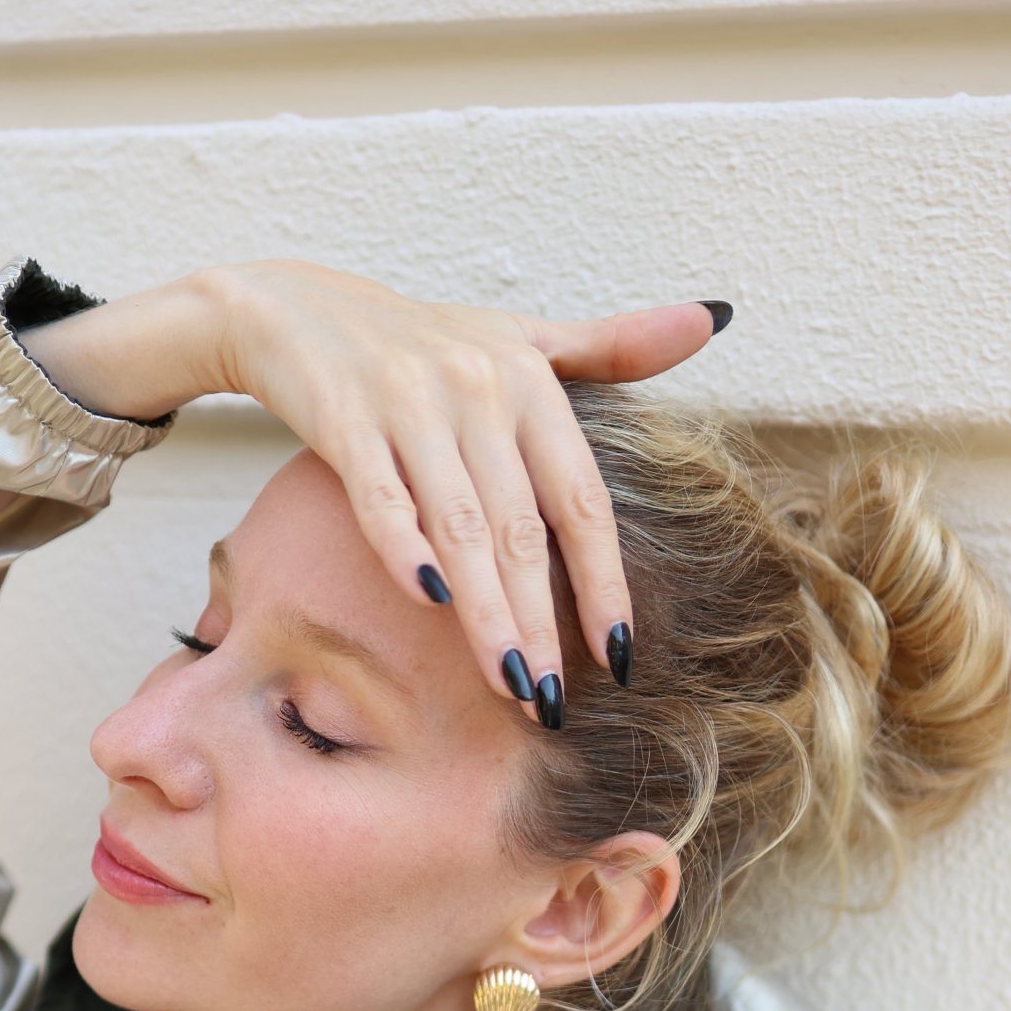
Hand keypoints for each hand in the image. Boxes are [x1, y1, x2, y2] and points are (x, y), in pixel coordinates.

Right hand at [17, 257, 728, 702]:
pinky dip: (404, 545)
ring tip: (509, 682)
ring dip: (485, 610)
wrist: (296, 310)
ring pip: (459, 524)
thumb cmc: (419, 343)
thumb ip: (613, 348)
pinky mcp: (344, 419)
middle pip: (521, 528)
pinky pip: (380, 495)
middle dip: (541, 621)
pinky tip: (428, 600)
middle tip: (553, 700)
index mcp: (529, 381)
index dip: (602, 581)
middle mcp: (478, 388)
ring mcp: (409, 403)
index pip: (579, 500)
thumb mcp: (521, 339)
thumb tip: (714, 319)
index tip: (617, 656)